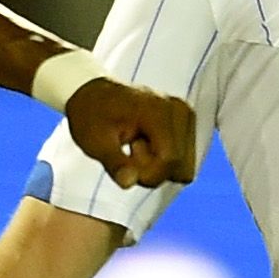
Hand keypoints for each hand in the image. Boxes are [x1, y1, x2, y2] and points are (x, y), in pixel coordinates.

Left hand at [64, 78, 198, 188]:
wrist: (95, 94)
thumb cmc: (92, 116)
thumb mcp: (95, 142)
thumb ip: (115, 163)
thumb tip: (128, 183)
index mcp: (158, 111)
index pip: (170, 160)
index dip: (148, 174)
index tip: (125, 164)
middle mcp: (180, 111)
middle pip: (180, 167)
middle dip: (154, 171)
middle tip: (130, 151)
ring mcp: (186, 116)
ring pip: (184, 168)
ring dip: (160, 167)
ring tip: (136, 146)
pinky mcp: (186, 123)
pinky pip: (184, 161)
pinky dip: (165, 162)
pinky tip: (146, 145)